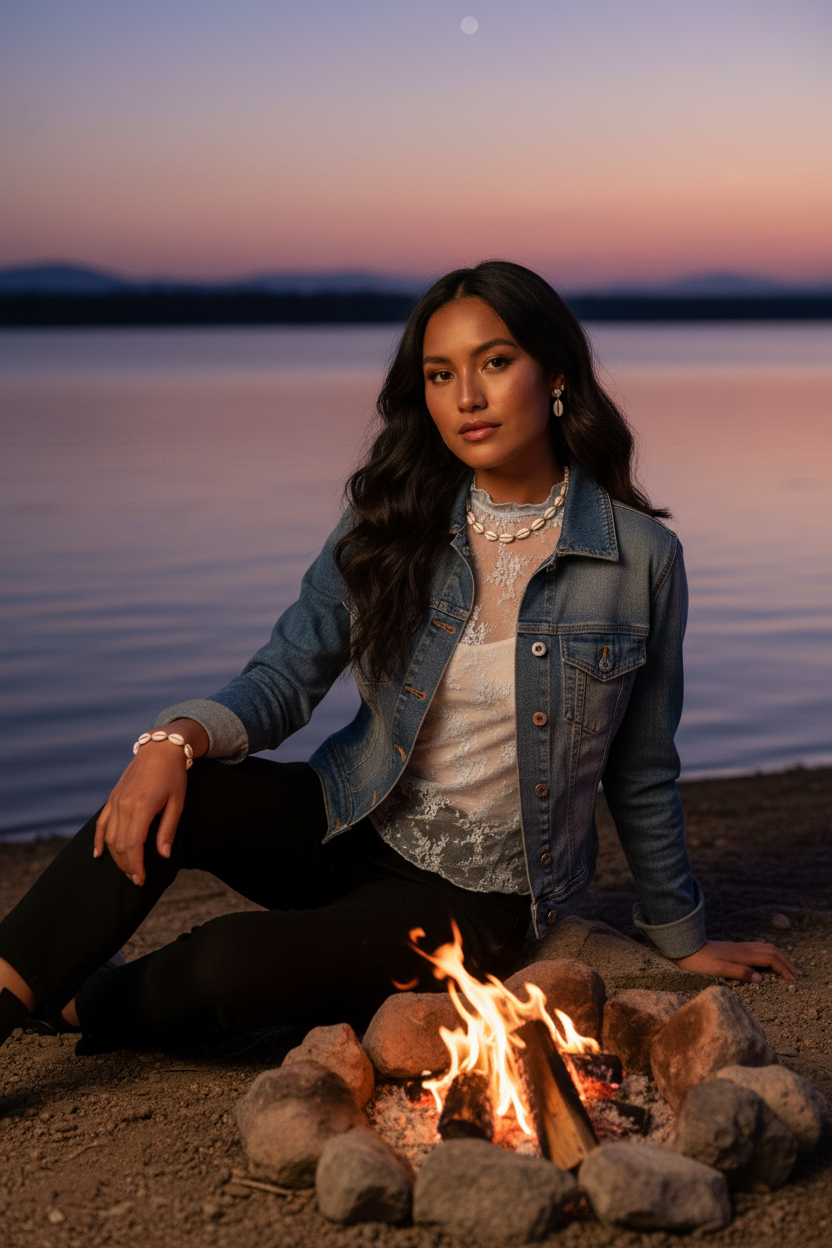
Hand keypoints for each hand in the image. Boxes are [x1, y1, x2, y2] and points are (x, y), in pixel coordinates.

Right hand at [93, 719, 207, 884]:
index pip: (132, 845)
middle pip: (118, 844)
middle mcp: (123, 805)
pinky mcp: (113, 798)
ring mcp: (115, 801)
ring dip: (116, 856)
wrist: (160, 749)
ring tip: (127, 869)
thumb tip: (163, 855)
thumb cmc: (173, 776)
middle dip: (126, 865)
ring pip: (109, 836)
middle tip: (136, 878)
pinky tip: (98, 854)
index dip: (135, 865)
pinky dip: (99, 840)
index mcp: (141, 807)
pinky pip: (102, 823)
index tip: (141, 879)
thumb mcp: (177, 803)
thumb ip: (167, 830)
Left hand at [675, 939, 799, 982]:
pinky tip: (767, 962)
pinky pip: (758, 949)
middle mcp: (743, 948)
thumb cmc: (700, 961)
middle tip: (797, 974)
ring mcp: (739, 947)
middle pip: (771, 951)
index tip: (793, 980)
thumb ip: (739, 973)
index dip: (783, 968)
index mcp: (743, 954)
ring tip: (787, 967)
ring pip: (765, 948)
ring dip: (779, 957)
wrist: (685, 947)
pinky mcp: (734, 949)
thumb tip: (760, 979)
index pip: (770, 959)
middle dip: (786, 962)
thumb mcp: (718, 969)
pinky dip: (769, 955)